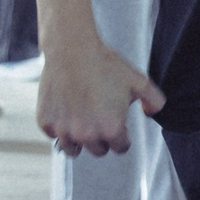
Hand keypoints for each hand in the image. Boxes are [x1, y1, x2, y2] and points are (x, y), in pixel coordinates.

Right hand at [38, 39, 163, 156]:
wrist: (72, 48)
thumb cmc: (106, 64)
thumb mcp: (139, 81)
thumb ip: (154, 101)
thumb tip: (151, 113)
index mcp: (111, 130)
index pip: (120, 147)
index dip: (122, 135)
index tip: (118, 124)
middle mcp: (86, 135)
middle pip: (98, 150)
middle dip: (101, 138)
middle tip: (99, 118)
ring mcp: (63, 130)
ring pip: (73, 150)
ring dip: (79, 140)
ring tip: (81, 122)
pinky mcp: (45, 122)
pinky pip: (53, 134)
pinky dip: (58, 127)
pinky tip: (65, 112)